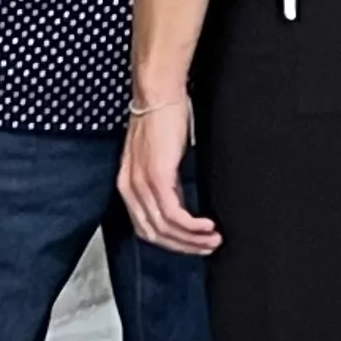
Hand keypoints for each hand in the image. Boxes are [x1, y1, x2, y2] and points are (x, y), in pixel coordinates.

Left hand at [120, 92, 220, 255]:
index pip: (144, 227)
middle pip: (153, 234)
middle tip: (207, 247)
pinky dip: (192, 227)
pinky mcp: (157, 177)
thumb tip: (182, 199)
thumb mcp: (160, 156)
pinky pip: (173, 215)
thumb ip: (165, 180)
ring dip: (191, 239)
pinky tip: (207, 226)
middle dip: (183, 247)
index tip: (192, 244)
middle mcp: (130, 188)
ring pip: (165, 228)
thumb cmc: (163, 118)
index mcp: (127, 184)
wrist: (158, 93)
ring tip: (213, 239)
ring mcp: (141, 184)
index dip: (170, 241)